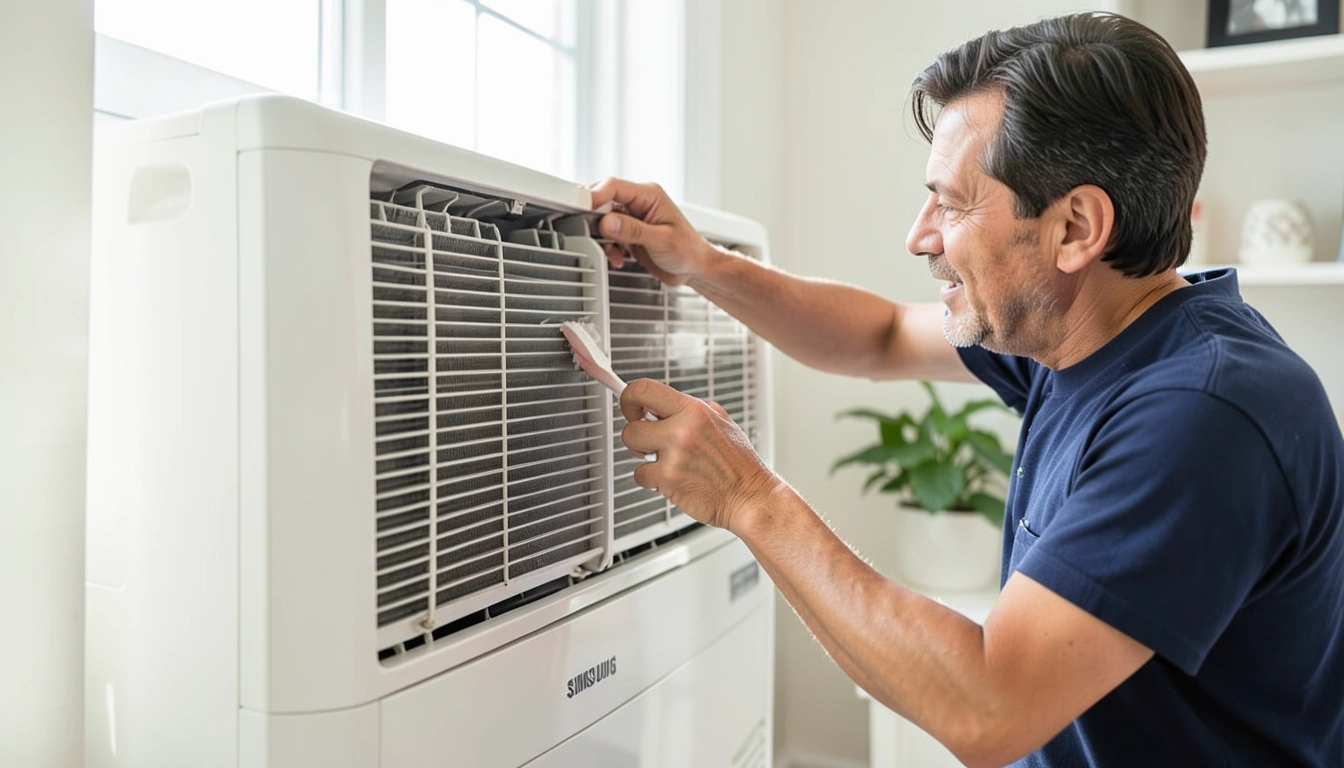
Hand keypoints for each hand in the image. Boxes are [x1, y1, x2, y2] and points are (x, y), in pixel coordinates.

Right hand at [588, 178, 713, 285]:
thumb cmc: (688, 250)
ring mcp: (633, 219)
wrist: (695, 269)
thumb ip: (632, 230)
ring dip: (602, 237)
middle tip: (591, 232)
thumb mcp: (660, 240)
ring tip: (613, 252)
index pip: (614, 186)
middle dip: (595, 218)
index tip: (583, 208)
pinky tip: (619, 258)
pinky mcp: (629, 234)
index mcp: (649, 196)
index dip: (596, 196)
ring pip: (603, 220)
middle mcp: (639, 203)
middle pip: (604, 200)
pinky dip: (609, 248)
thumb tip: (607, 221)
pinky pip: (608, 236)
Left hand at [618, 378, 782, 532]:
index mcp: (694, 410)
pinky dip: (652, 480)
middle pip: (631, 425)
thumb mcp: (723, 423)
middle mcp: (683, 429)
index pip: (644, 389)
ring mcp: (674, 454)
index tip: (633, 410)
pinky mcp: (668, 479)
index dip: (629, 399)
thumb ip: (695, 412)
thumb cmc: (739, 465)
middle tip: (649, 443)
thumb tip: (669, 406)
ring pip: (633, 450)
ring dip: (645, 459)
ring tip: (668, 462)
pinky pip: (640, 475)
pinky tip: (673, 480)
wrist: (750, 497)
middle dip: (637, 437)